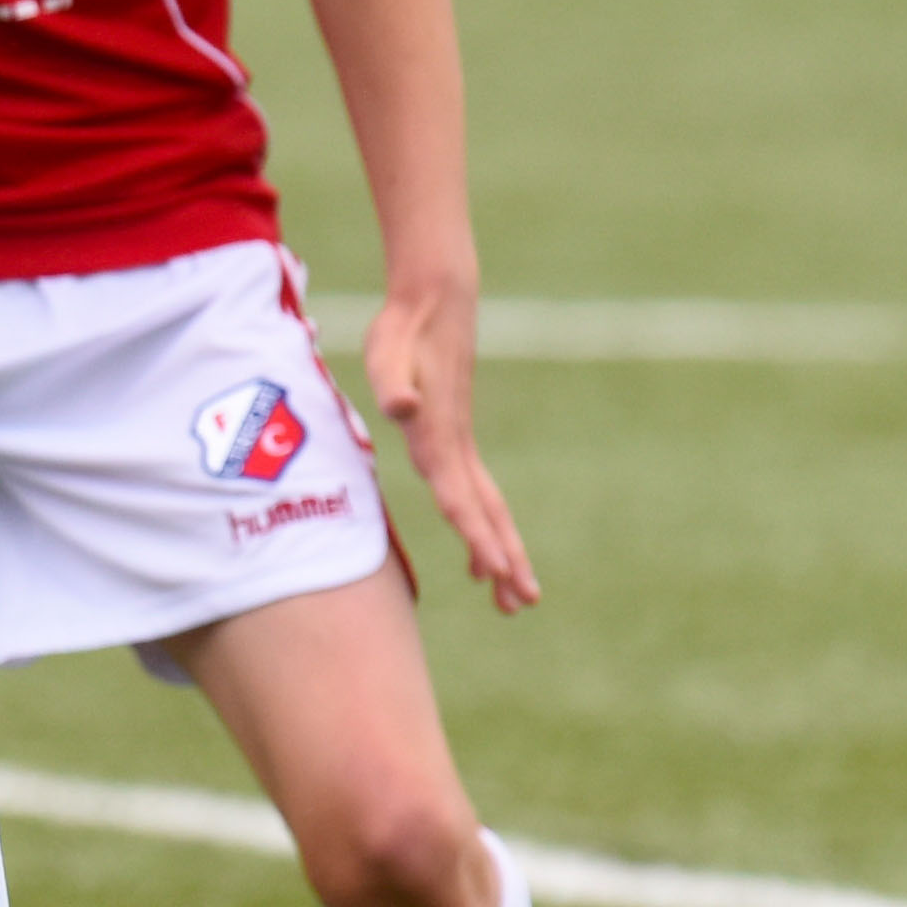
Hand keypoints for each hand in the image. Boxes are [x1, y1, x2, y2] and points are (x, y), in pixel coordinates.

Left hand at [361, 278, 540, 612]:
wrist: (433, 303)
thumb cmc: (402, 331)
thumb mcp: (386, 355)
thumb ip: (393, 385)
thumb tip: (401, 408)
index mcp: (439, 439)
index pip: (459, 499)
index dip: (476, 536)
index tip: (497, 572)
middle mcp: (454, 447)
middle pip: (484, 514)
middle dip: (503, 560)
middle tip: (520, 604)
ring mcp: (458, 443)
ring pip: (485, 508)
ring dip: (500, 551)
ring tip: (511, 598)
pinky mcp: (454, 435)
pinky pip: (474, 493)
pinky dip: (481, 524)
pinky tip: (479, 551)